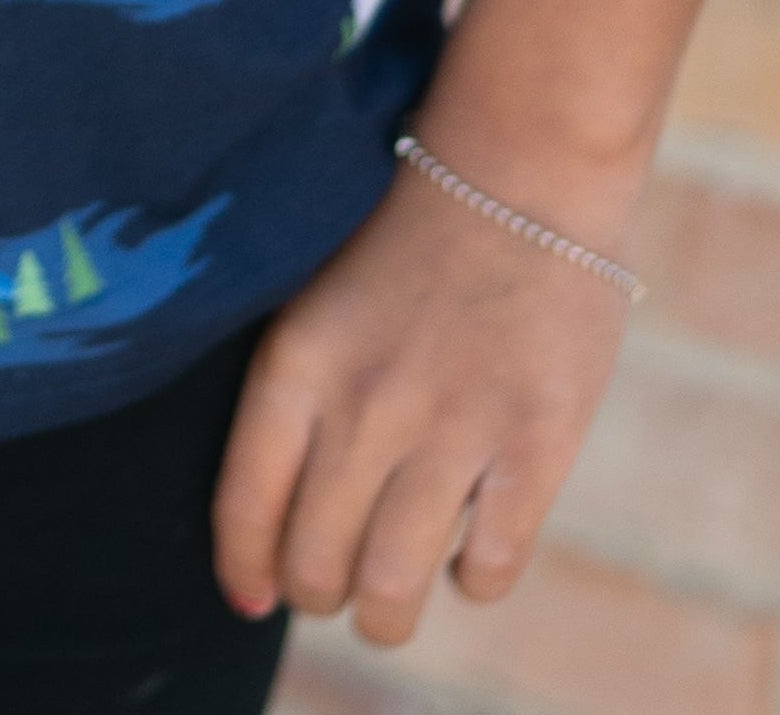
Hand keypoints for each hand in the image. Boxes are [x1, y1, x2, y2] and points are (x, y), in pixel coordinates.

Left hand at [211, 153, 632, 644]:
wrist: (523, 164)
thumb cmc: (409, 229)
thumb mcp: (316, 291)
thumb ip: (295, 392)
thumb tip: (270, 518)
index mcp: (299, 360)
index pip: (245, 509)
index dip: (244, 571)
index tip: (253, 593)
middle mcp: (366, 405)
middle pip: (317, 567)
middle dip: (319, 593)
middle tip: (335, 584)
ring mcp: (452, 429)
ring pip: (394, 591)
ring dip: (387, 615)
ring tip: (392, 602)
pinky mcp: (535, 445)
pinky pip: (487, 568)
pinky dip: (472, 579)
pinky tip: (468, 552)